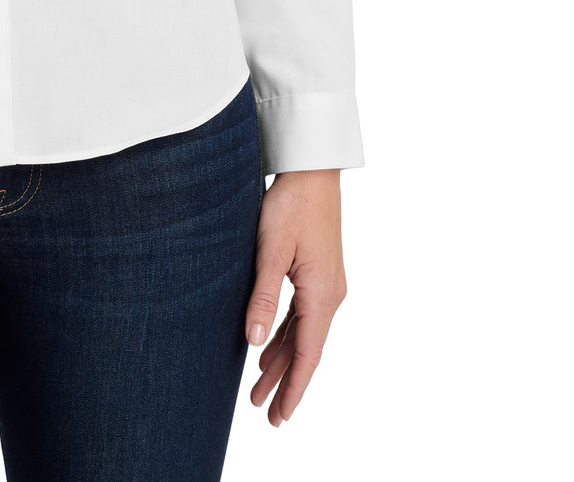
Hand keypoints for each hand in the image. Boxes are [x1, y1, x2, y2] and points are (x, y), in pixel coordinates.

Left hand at [244, 168, 346, 425]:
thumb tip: (255, 342)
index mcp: (322, 295)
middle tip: (267, 416)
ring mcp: (325, 284)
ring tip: (260, 390)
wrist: (312, 169)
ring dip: (283, 361)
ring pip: (302, 334)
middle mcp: (330, 295)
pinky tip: (270, 347)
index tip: (281, 416)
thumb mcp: (271, 251)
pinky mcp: (318, 273)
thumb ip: (264, 297)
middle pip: (306, 350)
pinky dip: (286, 336)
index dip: (293, 388)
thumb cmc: (291, 204)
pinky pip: (302, 316)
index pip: (308, 354)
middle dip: (286, 383)